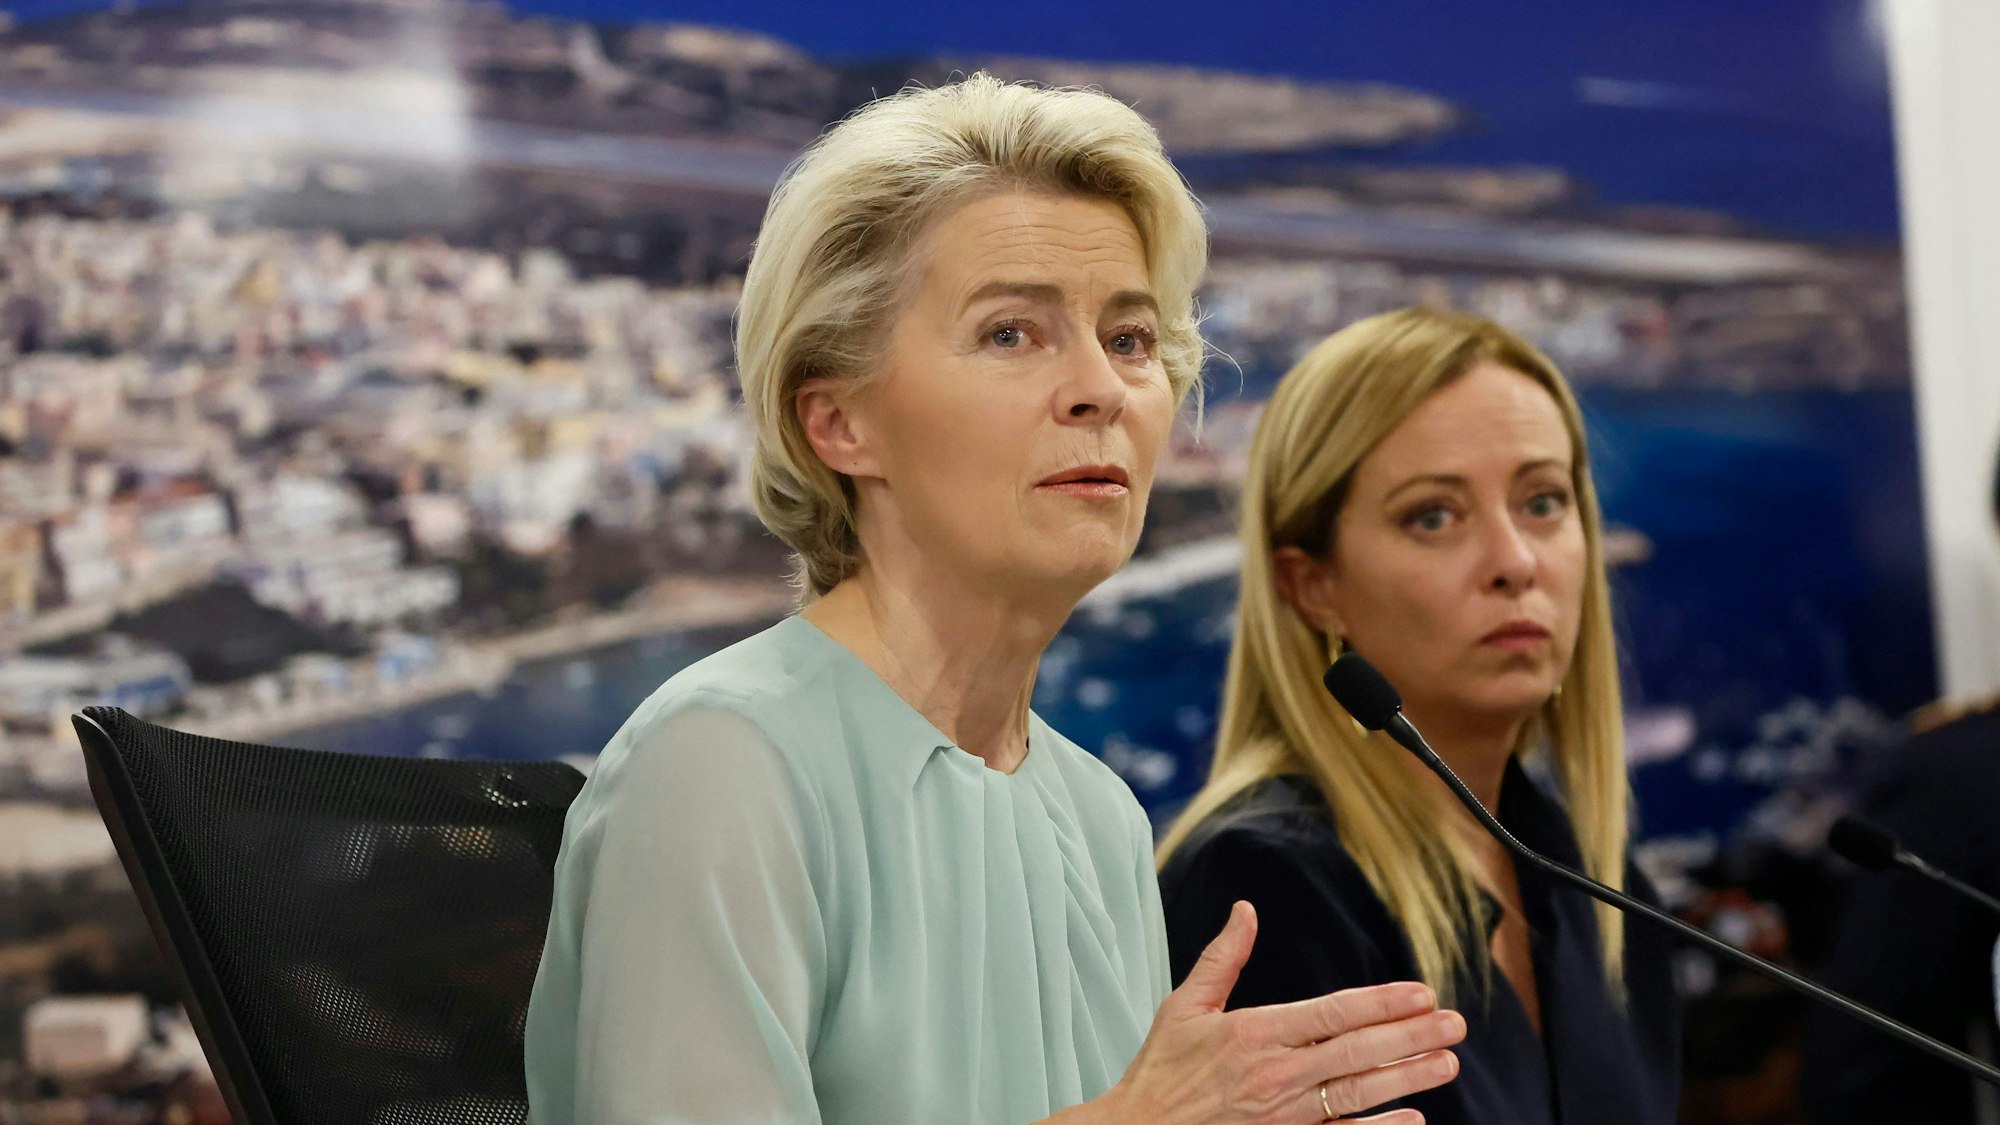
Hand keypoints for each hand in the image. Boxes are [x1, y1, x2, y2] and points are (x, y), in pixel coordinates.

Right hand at [1107, 901, 1463, 1123]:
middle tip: (1454, 1024)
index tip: (1421, 992)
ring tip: (1447, 1063)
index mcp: (1254, 1033)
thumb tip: (1245, 911)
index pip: (1333, 1013)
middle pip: (1357, 1052)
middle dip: (1411, 1036)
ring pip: (1357, 1094)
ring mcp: (1284, 1115)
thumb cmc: (1161, 1071)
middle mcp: (1276, 1074)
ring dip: (1407, 1078)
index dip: (1381, 1003)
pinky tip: (1412, 1119)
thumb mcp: (1184, 1006)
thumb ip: (1222, 959)